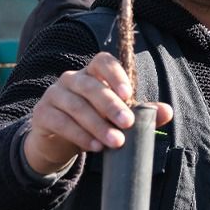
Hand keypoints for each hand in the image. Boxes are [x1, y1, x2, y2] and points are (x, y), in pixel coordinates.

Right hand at [23, 52, 173, 175]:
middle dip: (110, 106)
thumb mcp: (116, 118)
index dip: (115, 74)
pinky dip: (79, 135)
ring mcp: (54, 95)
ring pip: (76, 106)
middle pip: (90, 87)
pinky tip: (94, 146)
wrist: (57, 141)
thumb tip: (167, 112)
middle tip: (127, 124)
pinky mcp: (42, 114)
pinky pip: (61, 122)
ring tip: (115, 142)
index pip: (102, 62)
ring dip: (97, 125)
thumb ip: (141, 113)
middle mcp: (71, 79)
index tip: (129, 94)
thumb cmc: (92, 122)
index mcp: (92, 73)